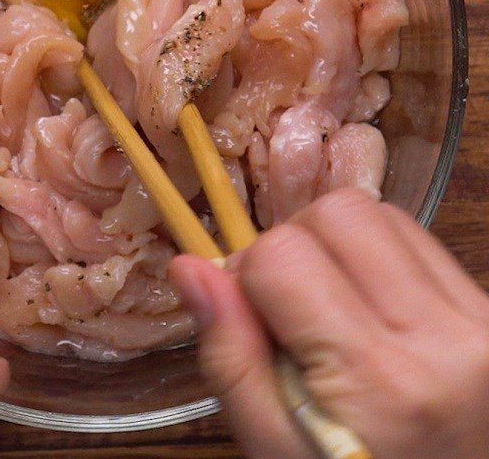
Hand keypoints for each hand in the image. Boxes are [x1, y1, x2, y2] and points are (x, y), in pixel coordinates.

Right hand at [171, 188, 488, 458]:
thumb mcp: (273, 448)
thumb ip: (229, 357)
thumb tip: (189, 266)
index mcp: (377, 379)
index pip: (282, 255)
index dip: (246, 273)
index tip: (249, 315)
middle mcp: (442, 337)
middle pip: (337, 212)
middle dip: (292, 243)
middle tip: (287, 304)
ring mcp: (479, 319)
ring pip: (377, 212)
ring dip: (334, 243)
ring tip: (327, 302)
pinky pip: (415, 236)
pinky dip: (375, 253)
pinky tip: (366, 304)